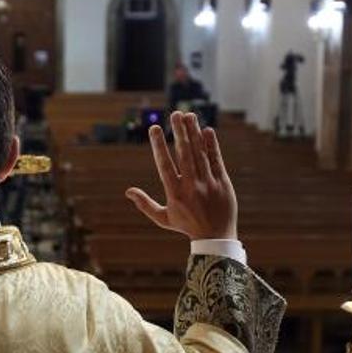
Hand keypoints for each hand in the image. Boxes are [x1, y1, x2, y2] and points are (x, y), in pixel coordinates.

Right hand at [125, 111, 237, 240]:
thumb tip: (128, 191)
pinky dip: (212, 146)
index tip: (154, 128)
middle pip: (184, 155)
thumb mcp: (163, 218)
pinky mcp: (223, 183)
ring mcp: (209, 184)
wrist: (217, 238)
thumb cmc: (187, 226)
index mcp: (175, 193)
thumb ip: (145, 204)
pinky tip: (207, 131)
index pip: (165, 165)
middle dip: (179, 133)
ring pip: (200, 154)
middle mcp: (192, 187)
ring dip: (195, 133)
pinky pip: (217, 161)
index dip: (159, 146)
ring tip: (189, 115)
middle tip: (175, 114)